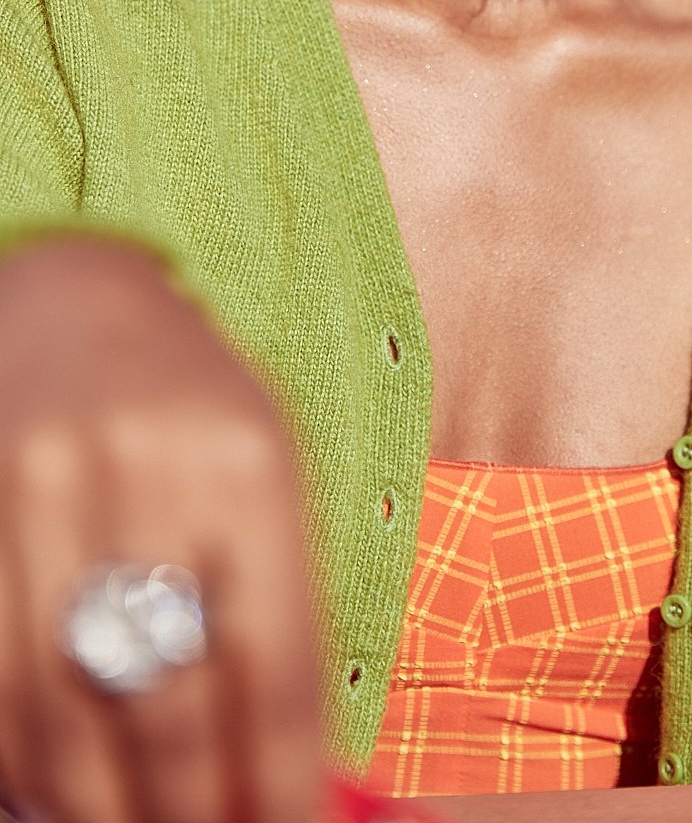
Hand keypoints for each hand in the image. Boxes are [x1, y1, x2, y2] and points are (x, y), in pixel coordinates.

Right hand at [0, 235, 321, 822]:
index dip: (278, 781)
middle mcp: (136, 473)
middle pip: (164, 702)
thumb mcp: (263, 465)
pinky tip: (59, 790)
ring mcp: (33, 494)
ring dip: (102, 809)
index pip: (272, 662)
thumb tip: (286, 767)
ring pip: (60, 714)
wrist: (70, 298)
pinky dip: (22, 761)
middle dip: (192, 813)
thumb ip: (278, 602)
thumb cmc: (190, 398)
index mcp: (243, 458)